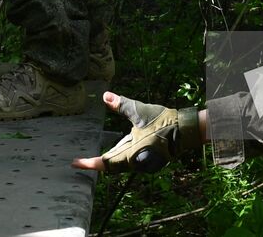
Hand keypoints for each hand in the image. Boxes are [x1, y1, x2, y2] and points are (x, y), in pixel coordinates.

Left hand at [71, 91, 200, 173]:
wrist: (186, 129)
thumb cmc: (163, 121)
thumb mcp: (140, 111)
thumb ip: (121, 105)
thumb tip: (105, 96)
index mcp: (132, 153)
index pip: (106, 162)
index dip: (89, 163)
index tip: (75, 163)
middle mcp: (137, 163)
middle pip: (111, 166)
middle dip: (96, 163)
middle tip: (81, 161)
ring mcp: (144, 164)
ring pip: (121, 165)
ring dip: (109, 160)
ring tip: (95, 158)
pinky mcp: (149, 161)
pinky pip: (130, 162)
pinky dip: (121, 157)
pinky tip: (117, 151)